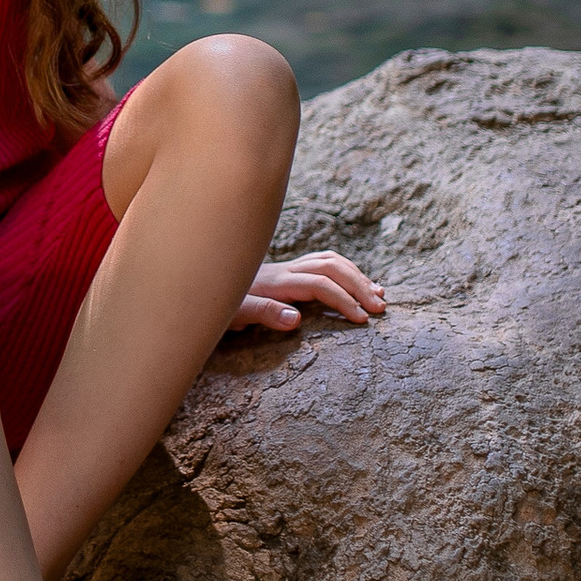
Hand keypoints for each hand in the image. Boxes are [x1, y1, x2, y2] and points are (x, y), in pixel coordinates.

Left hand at [226, 250, 384, 334]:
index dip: (343, 300)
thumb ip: (264, 314)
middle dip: (358, 285)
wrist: (200, 286)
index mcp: (275, 282)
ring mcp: (287, 268)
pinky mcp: (287, 271)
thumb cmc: (216, 306)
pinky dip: (345, 271)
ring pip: (330, 261)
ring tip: (378, 295)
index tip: (362, 319)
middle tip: (380, 308)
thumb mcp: (234, 315)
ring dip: (356, 276)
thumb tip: (297, 319)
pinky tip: (356, 283)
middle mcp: (284, 270)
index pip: (320, 285)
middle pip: (331, 267)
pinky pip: (322, 263)